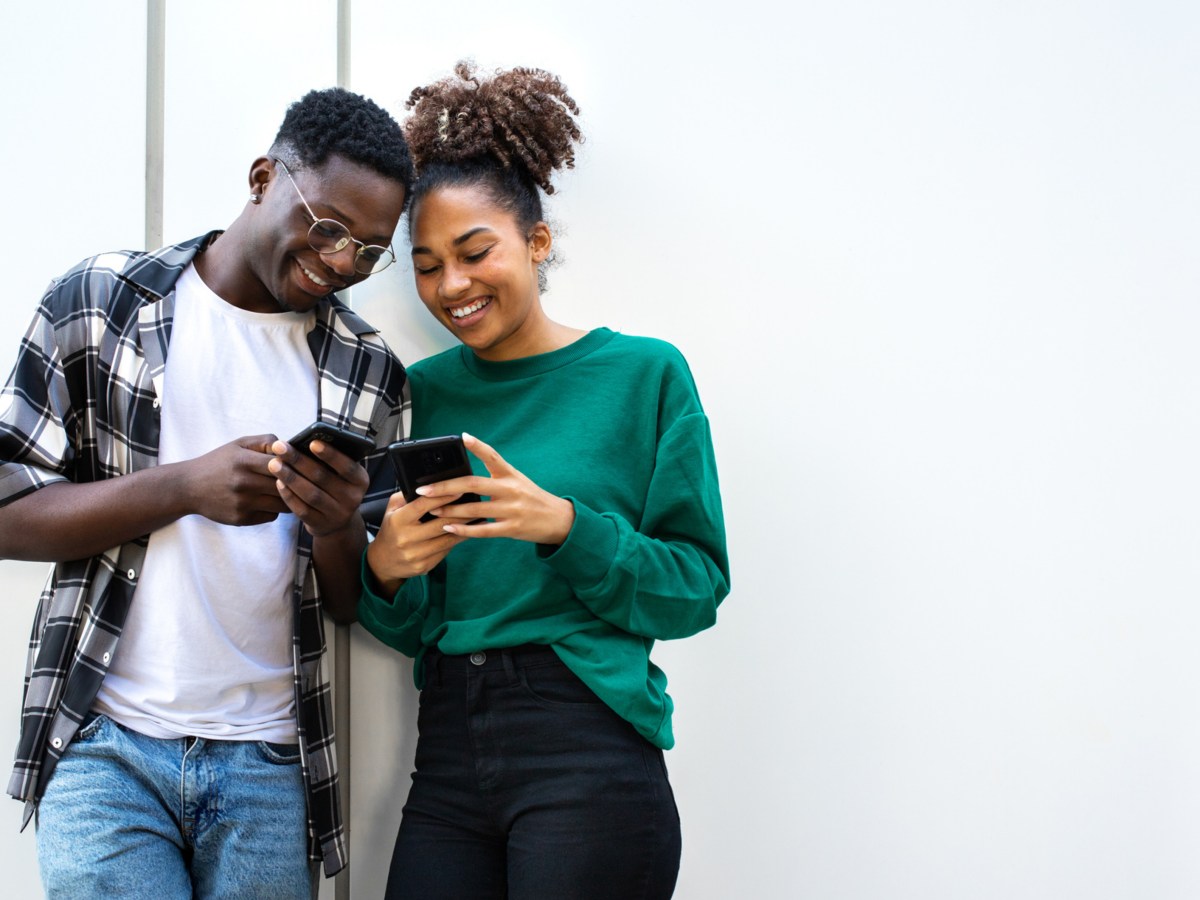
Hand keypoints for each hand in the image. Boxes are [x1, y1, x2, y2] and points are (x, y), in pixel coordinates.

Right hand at [184, 434, 289, 525]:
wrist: (188, 488)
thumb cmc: (218, 463)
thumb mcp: (238, 445)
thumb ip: (266, 442)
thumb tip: (291, 447)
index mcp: (243, 461)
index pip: (281, 463)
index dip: (293, 465)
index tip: (298, 465)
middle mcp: (243, 483)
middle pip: (285, 486)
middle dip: (295, 483)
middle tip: (300, 481)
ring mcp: (243, 503)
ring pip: (282, 504)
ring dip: (288, 499)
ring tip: (286, 492)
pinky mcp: (241, 519)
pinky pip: (271, 516)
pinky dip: (273, 510)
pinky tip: (268, 502)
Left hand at [269, 436, 370, 536]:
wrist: (337, 520)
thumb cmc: (335, 486)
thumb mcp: (341, 475)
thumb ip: (330, 461)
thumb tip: (306, 442)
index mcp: (361, 480)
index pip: (347, 467)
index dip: (330, 455)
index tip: (312, 442)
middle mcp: (353, 498)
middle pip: (323, 478)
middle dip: (299, 461)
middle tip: (280, 447)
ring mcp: (337, 514)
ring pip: (311, 494)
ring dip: (290, 477)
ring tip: (274, 464)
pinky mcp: (321, 525)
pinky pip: (302, 509)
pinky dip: (289, 495)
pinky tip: (278, 482)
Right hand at [365, 491, 469, 594]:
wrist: (383, 561)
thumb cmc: (392, 529)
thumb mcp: (392, 509)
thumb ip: (407, 496)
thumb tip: (430, 485)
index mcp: (398, 521)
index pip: (423, 505)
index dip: (443, 496)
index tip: (460, 489)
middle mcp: (406, 539)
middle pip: (441, 524)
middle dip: (461, 513)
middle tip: (477, 504)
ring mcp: (416, 554)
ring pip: (447, 539)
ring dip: (465, 528)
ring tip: (478, 518)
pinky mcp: (424, 566)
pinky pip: (445, 551)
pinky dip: (457, 540)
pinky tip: (467, 532)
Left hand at [423, 433, 574, 545]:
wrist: (559, 520)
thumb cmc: (532, 499)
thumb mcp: (518, 481)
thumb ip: (495, 477)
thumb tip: (462, 478)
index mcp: (511, 475)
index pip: (493, 456)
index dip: (478, 446)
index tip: (462, 437)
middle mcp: (511, 489)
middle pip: (473, 484)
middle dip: (446, 487)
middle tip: (424, 488)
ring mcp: (512, 510)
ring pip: (474, 509)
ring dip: (450, 510)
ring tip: (431, 510)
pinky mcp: (512, 528)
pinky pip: (483, 530)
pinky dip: (463, 531)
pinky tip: (448, 529)